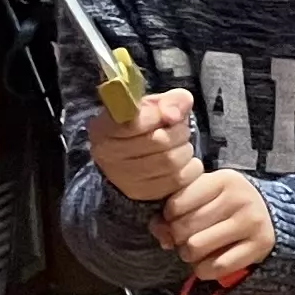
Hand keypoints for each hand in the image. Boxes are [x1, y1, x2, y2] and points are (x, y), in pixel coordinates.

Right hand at [91, 85, 200, 202]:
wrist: (135, 157)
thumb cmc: (144, 127)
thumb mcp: (155, 105)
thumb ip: (169, 101)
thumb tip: (175, 113)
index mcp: (104, 128)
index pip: (134, 122)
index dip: (158, 116)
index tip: (169, 115)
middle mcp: (108, 155)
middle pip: (160, 141)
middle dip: (178, 131)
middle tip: (178, 129)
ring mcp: (123, 178)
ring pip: (172, 161)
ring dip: (184, 150)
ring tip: (178, 145)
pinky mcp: (142, 193)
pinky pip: (180, 179)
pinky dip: (190, 168)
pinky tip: (182, 162)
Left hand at [157, 168, 273, 283]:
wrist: (267, 215)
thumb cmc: (223, 204)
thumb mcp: (202, 195)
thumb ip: (174, 209)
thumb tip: (162, 237)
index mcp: (223, 180)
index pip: (175, 204)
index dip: (168, 217)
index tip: (177, 218)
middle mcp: (240, 198)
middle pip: (184, 227)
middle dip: (177, 237)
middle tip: (185, 237)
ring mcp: (252, 222)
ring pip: (196, 247)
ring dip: (188, 254)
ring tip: (196, 249)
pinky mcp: (260, 245)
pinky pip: (216, 266)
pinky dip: (204, 269)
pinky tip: (207, 262)